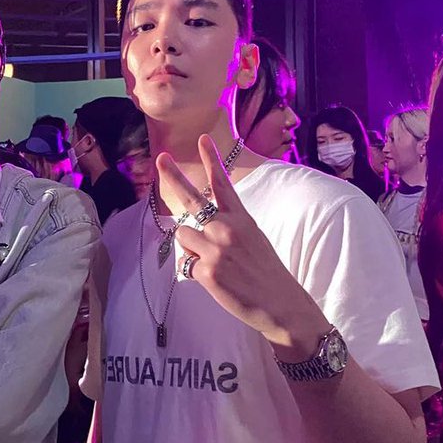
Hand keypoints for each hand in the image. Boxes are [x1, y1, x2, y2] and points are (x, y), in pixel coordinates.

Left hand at [164, 135, 326, 351]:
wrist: (281, 303)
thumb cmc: (265, 272)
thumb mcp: (252, 239)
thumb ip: (226, 229)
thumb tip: (196, 229)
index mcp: (240, 218)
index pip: (223, 184)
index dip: (212, 160)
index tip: (203, 139)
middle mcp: (226, 228)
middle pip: (192, 199)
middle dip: (174, 177)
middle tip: (161, 159)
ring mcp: (215, 249)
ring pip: (182, 235)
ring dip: (190, 246)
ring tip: (213, 262)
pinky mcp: (206, 271)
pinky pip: (186, 265)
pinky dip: (196, 273)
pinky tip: (217, 281)